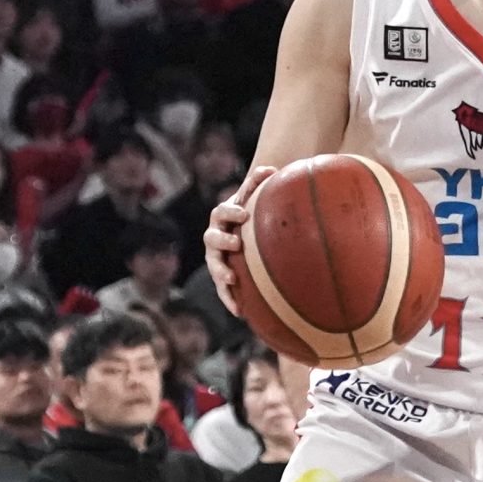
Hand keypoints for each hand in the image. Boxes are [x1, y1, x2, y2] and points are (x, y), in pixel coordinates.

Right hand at [204, 165, 276, 317]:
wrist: (246, 227)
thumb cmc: (254, 209)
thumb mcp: (256, 195)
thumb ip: (260, 182)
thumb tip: (271, 169)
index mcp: (224, 216)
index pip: (223, 211)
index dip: (231, 211)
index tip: (244, 213)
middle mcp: (216, 236)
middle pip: (212, 238)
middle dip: (223, 240)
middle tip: (237, 243)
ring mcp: (217, 257)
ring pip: (214, 265)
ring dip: (221, 272)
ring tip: (231, 279)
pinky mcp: (223, 275)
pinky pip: (223, 289)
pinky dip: (229, 299)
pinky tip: (240, 312)